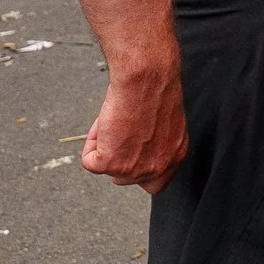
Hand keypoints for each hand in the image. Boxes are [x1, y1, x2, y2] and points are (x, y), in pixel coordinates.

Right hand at [81, 64, 187, 194]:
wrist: (147, 79)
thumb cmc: (156, 90)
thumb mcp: (164, 124)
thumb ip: (155, 144)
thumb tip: (136, 149)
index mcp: (175, 156)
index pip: (155, 184)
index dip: (139, 172)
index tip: (130, 158)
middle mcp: (158, 167)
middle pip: (126, 179)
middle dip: (118, 158)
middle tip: (119, 133)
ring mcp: (134, 169)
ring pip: (106, 169)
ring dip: (104, 147)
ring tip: (115, 122)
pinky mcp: (111, 163)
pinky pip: (89, 161)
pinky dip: (91, 143)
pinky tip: (105, 124)